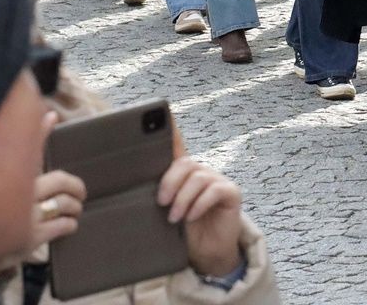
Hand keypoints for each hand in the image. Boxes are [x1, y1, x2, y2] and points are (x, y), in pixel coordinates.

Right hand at [29, 115, 86, 247]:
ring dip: (74, 205)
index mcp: (4, 175)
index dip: (40, 131)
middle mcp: (16, 192)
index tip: (51, 118)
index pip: (27, 147)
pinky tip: (68, 224)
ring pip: (64, 203)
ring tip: (75, 208)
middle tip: (79, 191)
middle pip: (59, 181)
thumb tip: (47, 115)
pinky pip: (61, 225)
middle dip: (74, 186)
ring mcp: (25, 216)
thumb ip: (17, 151)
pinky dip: (69, 223)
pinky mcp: (30, 238)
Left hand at [161, 124, 244, 278]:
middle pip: (185, 163)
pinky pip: (214, 190)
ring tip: (174, 217)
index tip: (162, 113)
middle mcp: (202, 172)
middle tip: (161, 202)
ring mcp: (218, 181)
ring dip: (183, 198)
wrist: (208, 254)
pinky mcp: (231, 193)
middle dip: (170, 181)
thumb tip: (135, 189)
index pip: (177, 146)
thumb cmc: (185, 231)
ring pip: (197, 177)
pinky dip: (199, 203)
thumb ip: (160, 196)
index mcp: (184, 174)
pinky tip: (191, 216)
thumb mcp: (168, 212)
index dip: (172, 130)